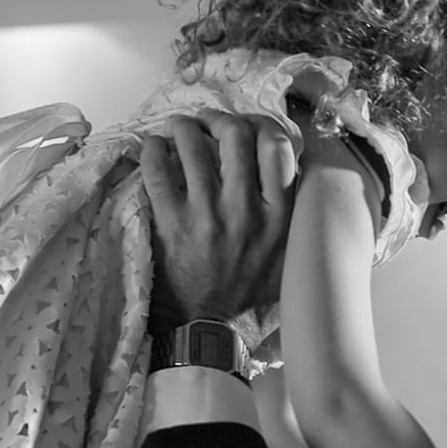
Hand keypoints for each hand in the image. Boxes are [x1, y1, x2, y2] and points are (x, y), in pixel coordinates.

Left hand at [140, 111, 297, 331]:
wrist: (206, 328)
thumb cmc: (246, 293)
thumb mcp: (286, 257)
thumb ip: (292, 217)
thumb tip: (291, 174)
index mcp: (279, 216)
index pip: (277, 147)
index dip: (258, 125)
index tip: (245, 128)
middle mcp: (246, 210)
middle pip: (236, 135)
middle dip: (218, 119)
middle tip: (207, 123)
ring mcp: (207, 214)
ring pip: (194, 144)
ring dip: (184, 127)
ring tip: (178, 128)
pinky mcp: (171, 222)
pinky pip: (159, 169)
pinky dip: (155, 150)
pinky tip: (154, 148)